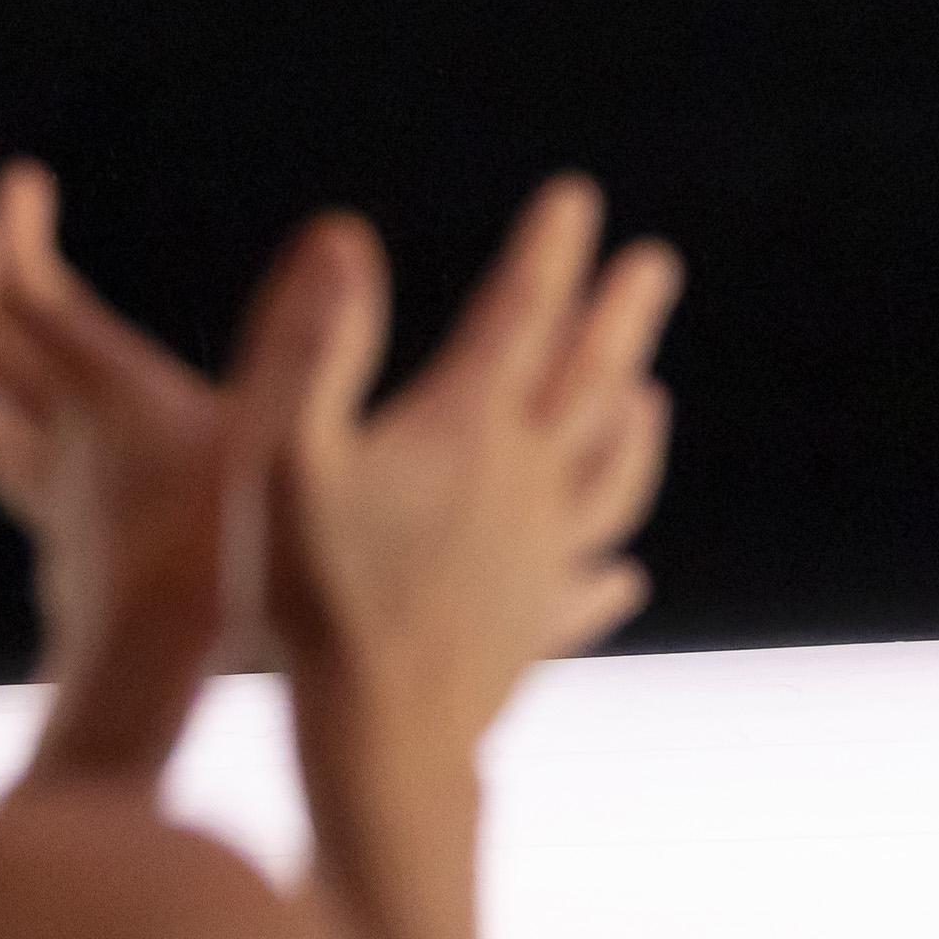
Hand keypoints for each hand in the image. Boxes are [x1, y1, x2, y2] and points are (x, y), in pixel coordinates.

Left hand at [0, 162, 347, 786]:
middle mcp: (63, 442)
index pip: (34, 297)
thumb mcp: (275, 438)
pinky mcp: (67, 552)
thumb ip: (302, 342)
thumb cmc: (215, 565)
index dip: (18, 234)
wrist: (147, 686)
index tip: (15, 181)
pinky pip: (24, 482)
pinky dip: (19, 444)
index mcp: (106, 400)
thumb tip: (340, 234)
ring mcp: (56, 502)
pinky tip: (41, 462)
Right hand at [268, 177, 682, 779]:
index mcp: (468, 428)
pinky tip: (622, 574)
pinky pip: (590, 587)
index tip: (576, 199)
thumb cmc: (317, 597)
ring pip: (614, 476)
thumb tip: (345, 237)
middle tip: (654, 265)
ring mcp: (544, 559)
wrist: (380, 740)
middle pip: (592, 380)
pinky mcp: (540, 627)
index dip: (549, 252)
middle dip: (621, 315)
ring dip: (634, 427)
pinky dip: (610, 569)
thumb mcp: (285, 457)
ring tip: (650, 396)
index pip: (522, 314)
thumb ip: (313, 347)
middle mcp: (527, 484)